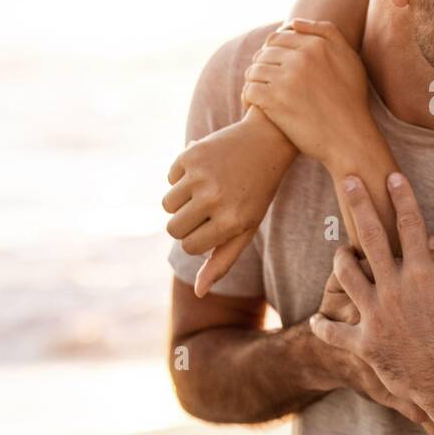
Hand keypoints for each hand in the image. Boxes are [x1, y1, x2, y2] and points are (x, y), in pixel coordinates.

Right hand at [163, 116, 295, 296]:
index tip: (216, 223)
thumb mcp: (246, 228)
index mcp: (230, 223)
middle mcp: (214, 200)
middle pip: (173, 229)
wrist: (267, 142)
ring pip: (167, 206)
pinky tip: (206, 168)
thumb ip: (222, 261)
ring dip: (182, 200)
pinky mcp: (190, 156)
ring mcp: (200, 176)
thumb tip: (199, 292)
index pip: (189, 246)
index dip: (200, 237)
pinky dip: (182, 177)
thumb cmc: (256, 192)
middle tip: (210, 207)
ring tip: (207, 188)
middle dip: (187, 222)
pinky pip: (169, 179)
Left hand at [241, 19, 374, 168]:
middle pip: (263, 53)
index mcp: (317, 45)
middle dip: (261, 66)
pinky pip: (249, 90)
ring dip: (253, 82)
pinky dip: (248, 98)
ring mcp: (286, 79)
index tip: (273, 68)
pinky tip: (254, 107)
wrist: (350, 138)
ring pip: (253, 71)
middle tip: (264, 83)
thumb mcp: (349, 59)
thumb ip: (327, 33)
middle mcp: (302, 57)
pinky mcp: (275, 101)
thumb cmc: (351, 100)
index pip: (277, 38)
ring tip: (259, 95)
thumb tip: (294, 22)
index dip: (271, 52)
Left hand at [310, 172, 433, 427]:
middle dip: (359, 203)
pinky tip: (318, 318)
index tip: (392, 176)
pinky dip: (323, 324)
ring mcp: (376, 314)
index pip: (410, 225)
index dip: (402, 197)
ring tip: (339, 252)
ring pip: (345, 274)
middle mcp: (395, 288)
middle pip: (371, 236)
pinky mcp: (364, 343)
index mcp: (423, 274)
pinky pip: (333, 331)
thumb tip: (430, 244)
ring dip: (340, 258)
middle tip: (348, 180)